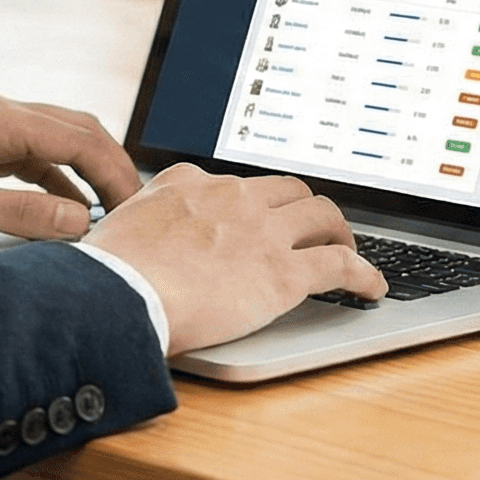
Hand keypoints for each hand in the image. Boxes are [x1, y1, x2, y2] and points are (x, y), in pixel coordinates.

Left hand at [0, 93, 140, 243]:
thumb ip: (22, 215)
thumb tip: (79, 221)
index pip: (79, 139)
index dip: (114, 174)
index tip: (134, 210)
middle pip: (75, 129)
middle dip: (109, 167)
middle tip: (134, 208)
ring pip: (54, 140)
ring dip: (84, 171)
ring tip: (108, 210)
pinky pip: (28, 154)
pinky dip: (54, 177)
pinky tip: (64, 206)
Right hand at [84, 163, 383, 354]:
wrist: (119, 297)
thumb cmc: (107, 274)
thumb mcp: (116, 228)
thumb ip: (138, 224)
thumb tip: (128, 239)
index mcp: (190, 184)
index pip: (235, 183)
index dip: (255, 201)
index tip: (258, 215)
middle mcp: (233, 198)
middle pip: (289, 191)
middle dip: (305, 209)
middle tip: (313, 229)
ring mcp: (262, 232)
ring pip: (323, 217)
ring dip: (340, 232)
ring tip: (346, 249)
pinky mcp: (283, 273)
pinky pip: (340, 265)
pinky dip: (363, 274)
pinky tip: (372, 286)